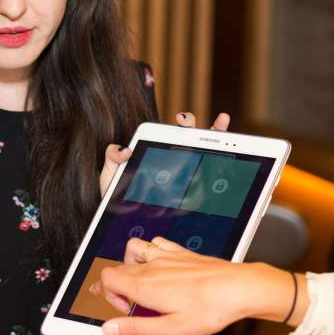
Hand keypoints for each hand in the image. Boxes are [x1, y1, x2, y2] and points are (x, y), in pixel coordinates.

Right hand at [90, 237, 295, 334]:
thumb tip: (111, 329)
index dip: (107, 294)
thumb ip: (136, 327)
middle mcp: (152, 266)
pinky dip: (150, 250)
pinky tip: (159, 263)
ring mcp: (166, 256)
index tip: (124, 310)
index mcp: (144, 285)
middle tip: (132, 304)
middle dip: (117, 285)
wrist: (239, 288)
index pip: (106, 278)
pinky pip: (156, 242)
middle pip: (118, 266)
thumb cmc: (210, 308)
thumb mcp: (170, 328)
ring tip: (138, 280)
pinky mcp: (181, 253)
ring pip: (133, 248)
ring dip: (129, 263)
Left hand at [99, 112, 230, 196]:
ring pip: (206, 152)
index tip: (182, 119)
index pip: (175, 133)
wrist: (121, 214)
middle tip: (191, 125)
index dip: (184, 122)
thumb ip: (113, 156)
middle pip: (193, 138)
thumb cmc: (118, 190)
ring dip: (216, 134)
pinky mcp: (187, 192)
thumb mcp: (111, 170)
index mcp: (159, 151)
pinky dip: (215, 171)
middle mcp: (175, 159)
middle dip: (197, 127)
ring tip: (222, 121)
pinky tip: (221, 168)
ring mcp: (184, 174)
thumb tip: (125, 150)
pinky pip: (203, 182)